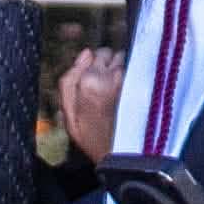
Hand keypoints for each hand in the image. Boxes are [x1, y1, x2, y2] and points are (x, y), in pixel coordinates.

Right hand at [57, 47, 125, 164]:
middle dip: (105, 62)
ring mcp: (126, 82)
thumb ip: (70, 77)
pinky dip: (125, 77)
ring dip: (116, 68)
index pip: (96, 53)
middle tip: (98, 82)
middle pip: (111, 53)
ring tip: (109, 88)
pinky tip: (118, 94)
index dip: (90, 64)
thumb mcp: (66, 108)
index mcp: (90, 80)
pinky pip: (131, 72)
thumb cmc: (86, 132)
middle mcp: (111, 76)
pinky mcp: (136, 88)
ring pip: (123, 61)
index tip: (88, 77)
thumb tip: (86, 52)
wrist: (111, 150)